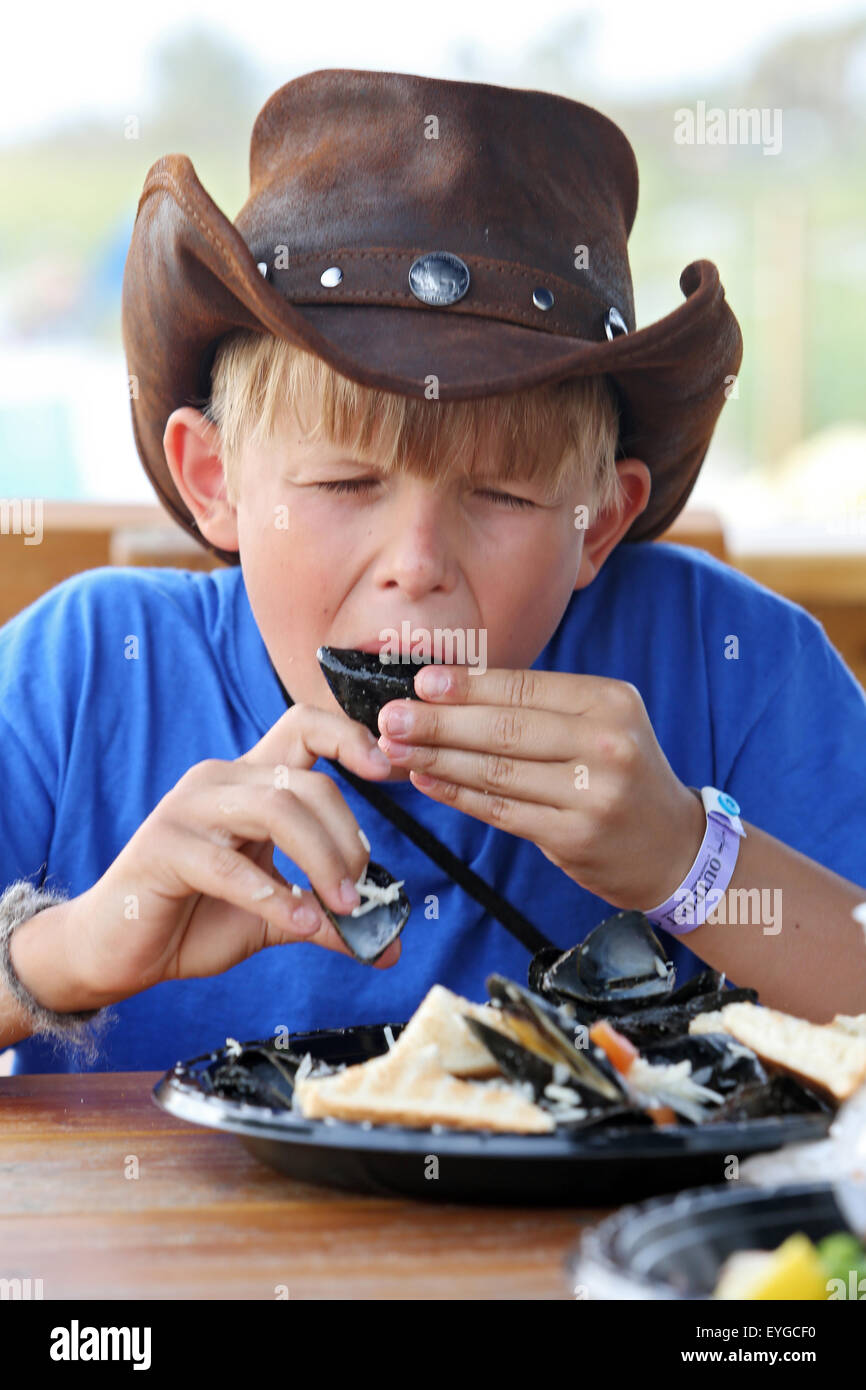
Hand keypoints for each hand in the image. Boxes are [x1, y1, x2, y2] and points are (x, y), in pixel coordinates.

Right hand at [70, 705, 399, 1004]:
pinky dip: (274, 896)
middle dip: (346, 839)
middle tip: (360, 893)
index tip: (388, 769)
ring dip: (321, 860)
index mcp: (250, 782)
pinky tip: (300, 924)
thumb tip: (387, 945)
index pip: (302, 727)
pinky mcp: (163, 848)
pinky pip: (230, 865)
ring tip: (340, 908)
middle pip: (305, 782)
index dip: (348, 736)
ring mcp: (188, 810)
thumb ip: (328, 919)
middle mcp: (219, 781)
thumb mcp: (278, 917)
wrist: (118, 953)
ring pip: (275, 809)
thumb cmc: (197, 919)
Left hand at [376, 666, 705, 911]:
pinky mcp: (573, 836)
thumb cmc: (621, 775)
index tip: (421, 682)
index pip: (525, 689)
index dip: (468, 686)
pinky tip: (426, 779)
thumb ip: (539, 707)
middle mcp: (605, 744)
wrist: (673, 846)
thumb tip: (453, 687)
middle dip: (439, 721)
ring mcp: (592, 793)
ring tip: (395, 746)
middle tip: (391, 716)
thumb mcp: (600, 724)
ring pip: (497, 771)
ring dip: (437, 757)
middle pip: (505, 729)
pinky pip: (500, 809)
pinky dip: (457, 793)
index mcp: (610, 702)